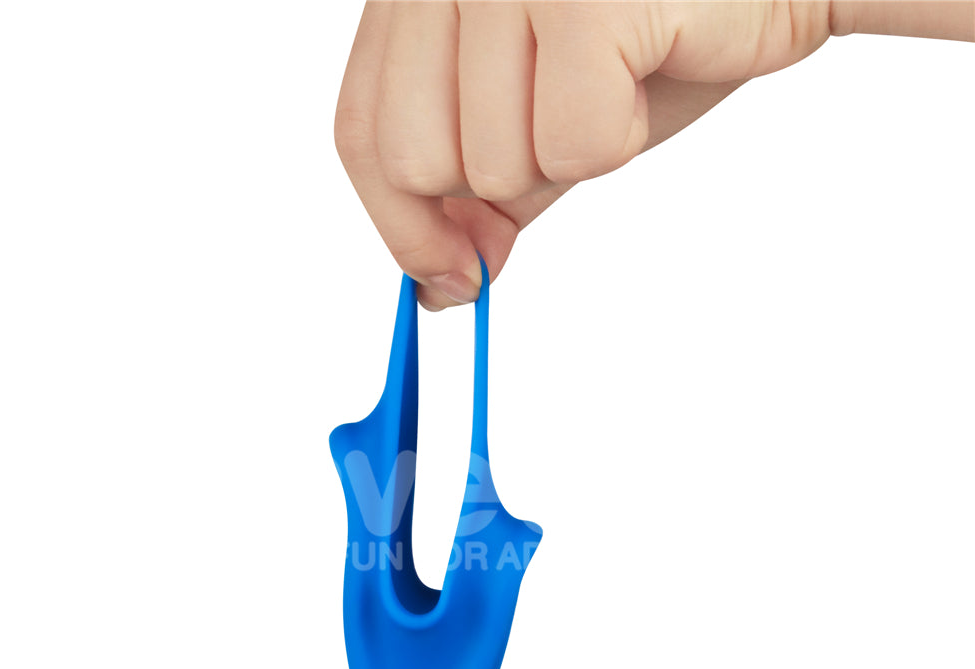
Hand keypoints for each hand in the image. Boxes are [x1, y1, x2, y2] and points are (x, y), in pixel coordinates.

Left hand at [335, 0, 972, 310]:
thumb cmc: (657, 33)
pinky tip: (651, 71)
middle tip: (567, 126)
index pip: (362, 132)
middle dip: (499, 183)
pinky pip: (571, 148)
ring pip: (489, 162)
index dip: (399, 221)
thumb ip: (478, 191)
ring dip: (568, 155)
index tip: (448, 273)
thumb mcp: (539, 114)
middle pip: (414, 160)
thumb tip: (439, 285)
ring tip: (617, 79)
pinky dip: (617, 141)